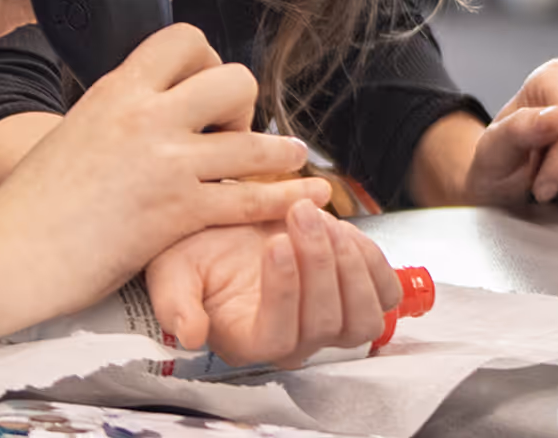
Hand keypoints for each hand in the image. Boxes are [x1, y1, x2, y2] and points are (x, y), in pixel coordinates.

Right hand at [0, 25, 325, 302]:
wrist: (8, 251)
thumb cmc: (31, 202)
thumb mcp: (74, 130)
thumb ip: (117, 112)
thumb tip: (142, 103)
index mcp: (117, 89)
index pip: (183, 39)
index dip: (208, 59)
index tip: (205, 87)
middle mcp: (146, 117)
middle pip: (231, 78)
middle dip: (243, 103)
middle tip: (231, 130)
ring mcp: (165, 164)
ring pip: (252, 140)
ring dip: (279, 151)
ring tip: (289, 156)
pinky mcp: (177, 212)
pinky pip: (250, 199)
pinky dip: (286, 200)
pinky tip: (307, 197)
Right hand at [147, 203, 402, 367]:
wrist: (230, 223)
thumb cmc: (200, 249)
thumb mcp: (172, 269)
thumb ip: (176, 302)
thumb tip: (190, 335)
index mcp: (247, 341)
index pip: (278, 335)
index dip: (283, 291)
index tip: (274, 243)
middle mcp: (293, 342)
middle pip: (325, 324)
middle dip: (318, 263)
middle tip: (300, 214)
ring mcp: (331, 324)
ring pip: (362, 318)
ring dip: (350, 265)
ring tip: (325, 221)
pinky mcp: (357, 298)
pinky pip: (385, 294)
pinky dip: (373, 261)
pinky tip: (345, 231)